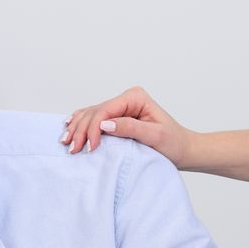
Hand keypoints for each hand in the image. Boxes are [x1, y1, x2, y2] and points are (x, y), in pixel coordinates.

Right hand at [61, 85, 194, 161]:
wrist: (183, 150)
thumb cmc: (173, 144)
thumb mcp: (155, 136)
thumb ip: (131, 128)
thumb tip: (105, 125)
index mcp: (135, 97)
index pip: (106, 110)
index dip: (93, 128)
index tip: (90, 148)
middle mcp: (126, 98)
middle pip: (95, 112)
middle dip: (81, 130)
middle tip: (72, 149)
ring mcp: (120, 106)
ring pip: (91, 114)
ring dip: (77, 128)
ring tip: (65, 142)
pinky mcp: (117, 116)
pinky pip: (93, 117)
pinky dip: (80, 124)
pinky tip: (69, 128)